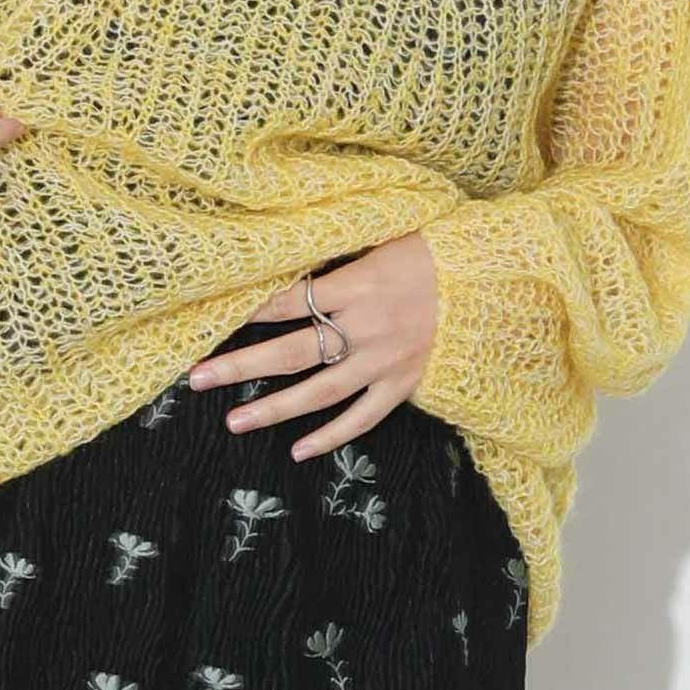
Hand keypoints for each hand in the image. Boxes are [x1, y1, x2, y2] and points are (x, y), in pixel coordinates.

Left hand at [186, 234, 439, 462]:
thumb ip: (338, 257)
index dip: (250, 310)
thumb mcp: (383, 239)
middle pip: (292, 352)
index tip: (213, 318)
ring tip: (233, 421)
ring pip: (320, 393)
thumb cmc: (432, 250)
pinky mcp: (405, 384)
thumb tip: (289, 260)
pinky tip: (298, 450)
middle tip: (198, 377)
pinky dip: (331, 436)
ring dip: (274, 409)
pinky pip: (363, 417)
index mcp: (358, 284)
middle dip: (241, 365)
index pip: (290, 300)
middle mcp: (367, 327)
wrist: (491, 281)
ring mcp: (386, 361)